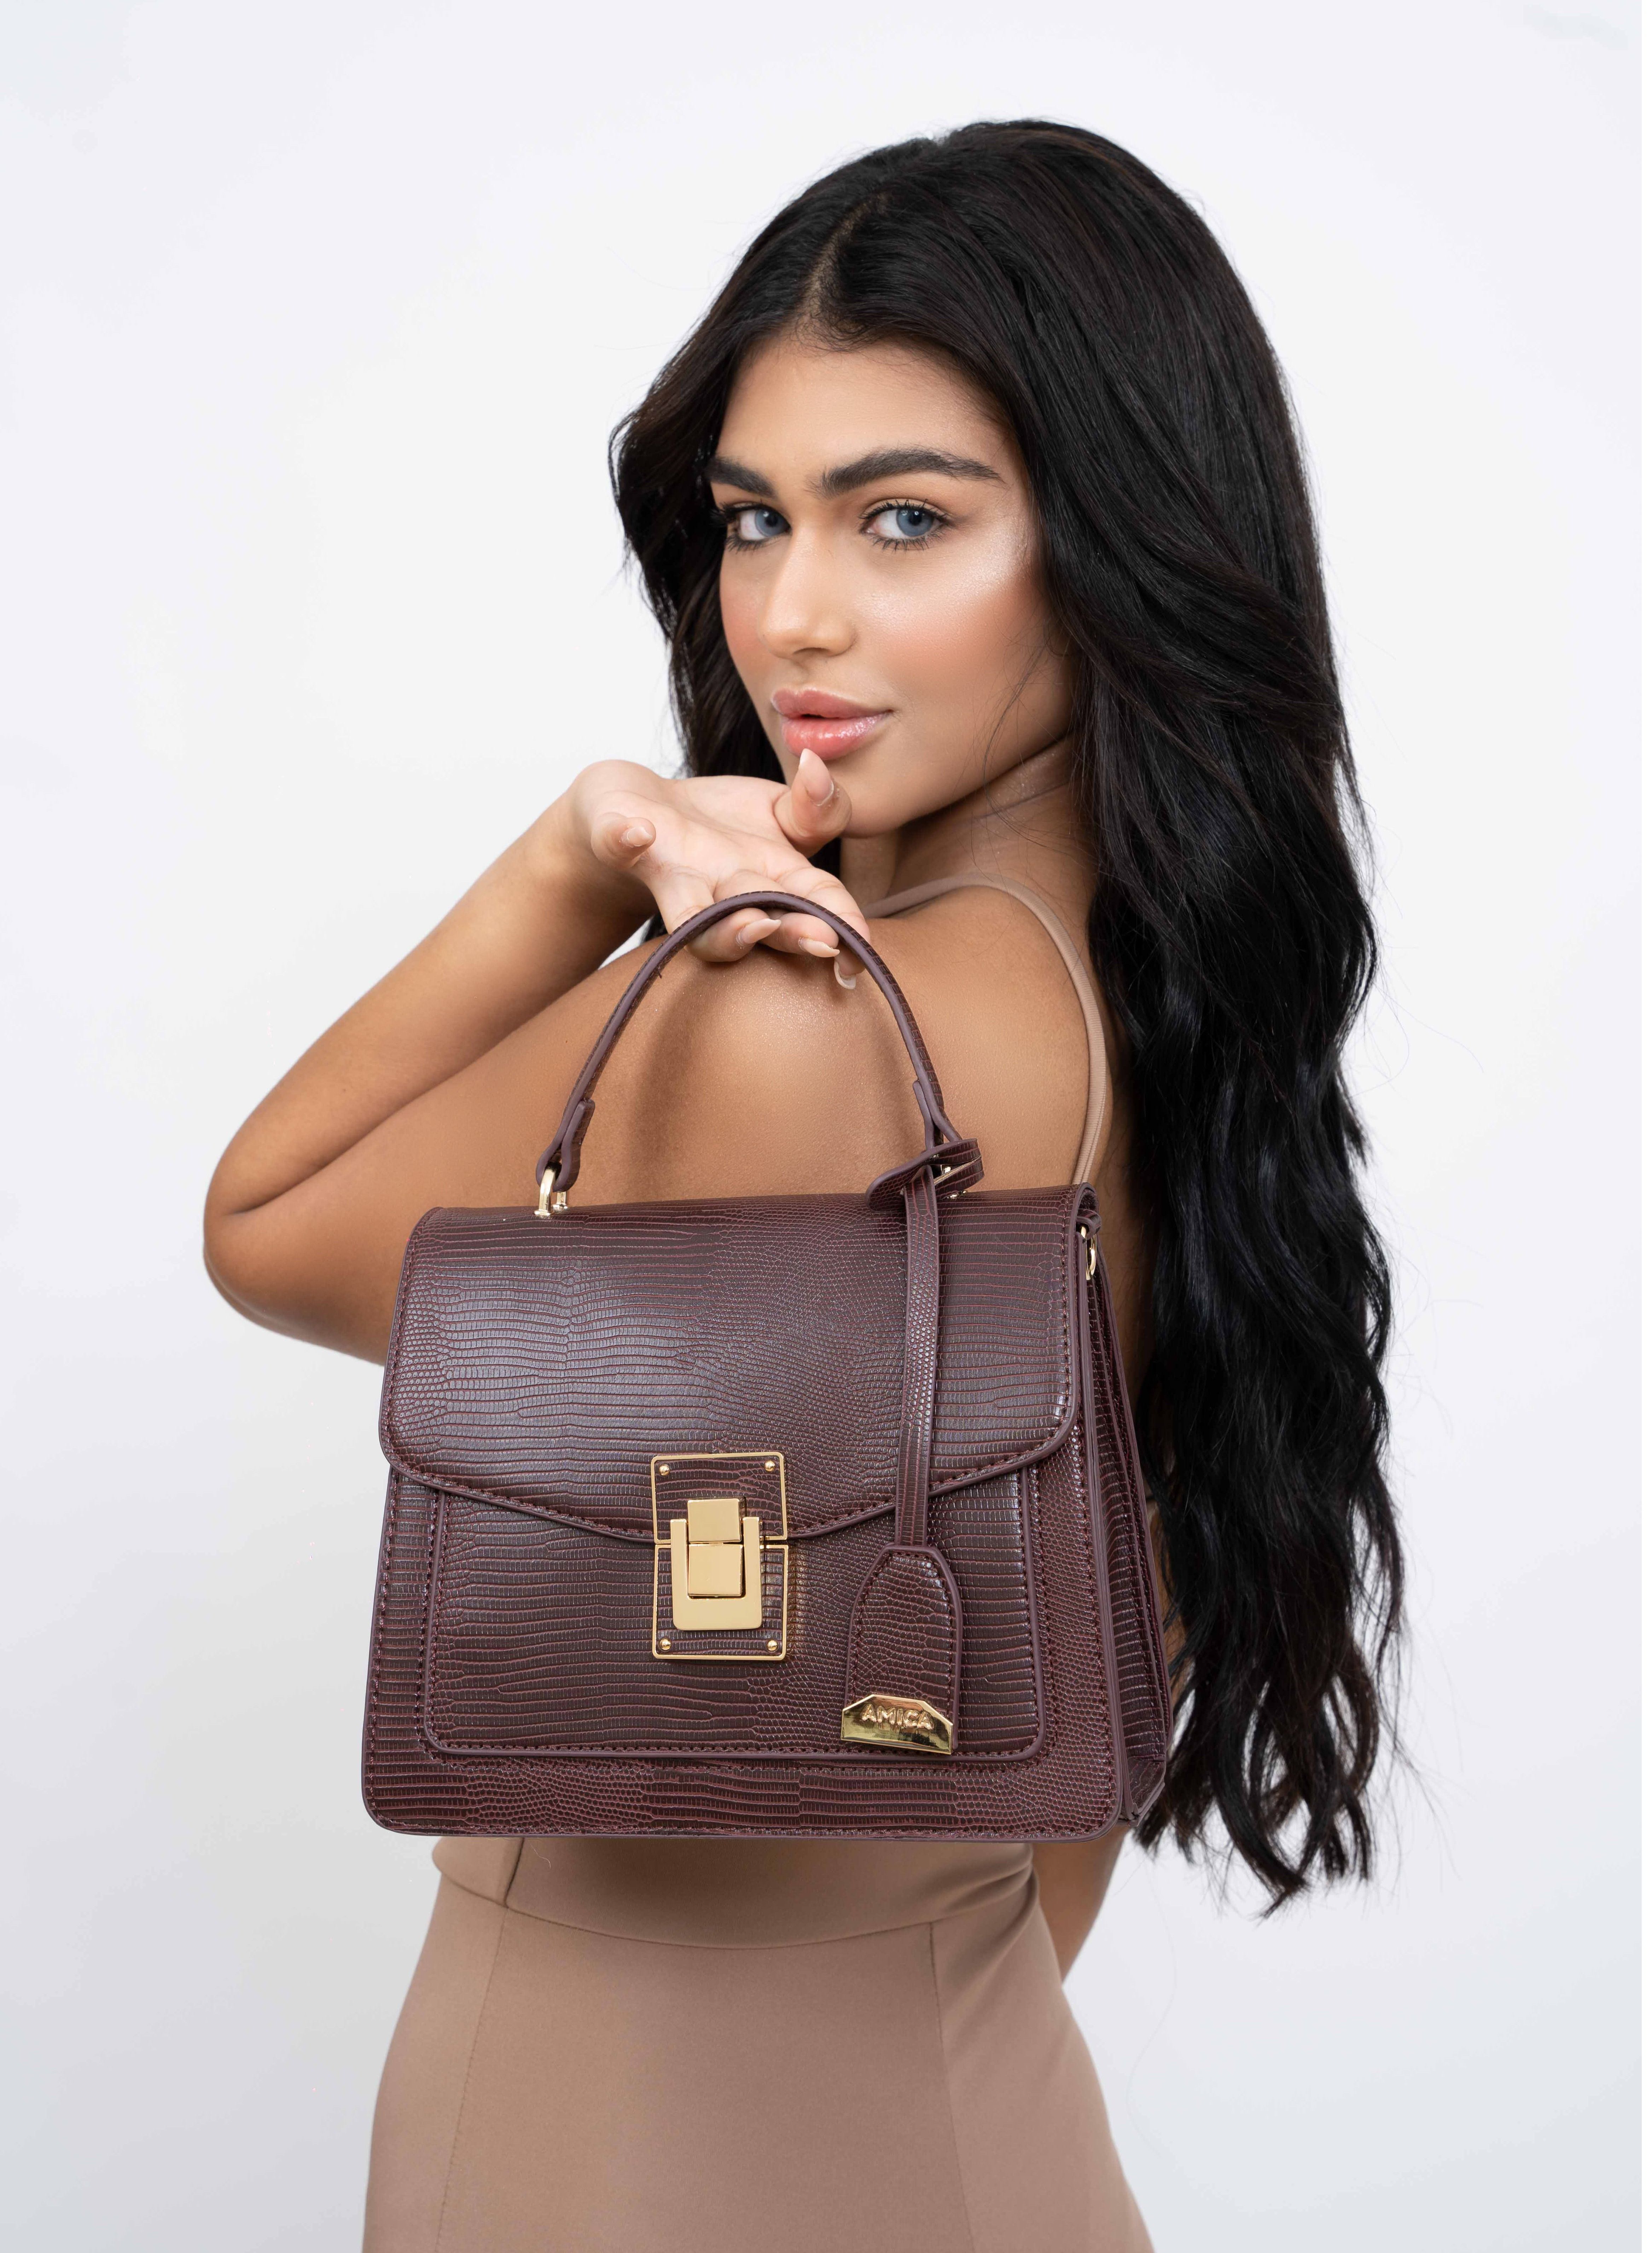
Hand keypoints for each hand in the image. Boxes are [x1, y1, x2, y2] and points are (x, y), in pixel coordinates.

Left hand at [556, 750, 868, 966]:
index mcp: (774, 880)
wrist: (637, 810)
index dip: (846, 929)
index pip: (820, 905)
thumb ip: (816, 806)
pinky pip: (620, 843)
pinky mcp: (622, 844)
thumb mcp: (782, 811)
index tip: (860, 949)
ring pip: (691, 913)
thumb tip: (815, 764)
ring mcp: (673, 874)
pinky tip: (637, 832)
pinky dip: (625, 838)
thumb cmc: (717, 825)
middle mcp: (723, 892)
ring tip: (745, 924)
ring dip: (716, 925)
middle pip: (760, 923)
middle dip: (790, 934)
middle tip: (818, 942)